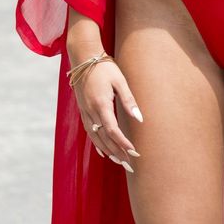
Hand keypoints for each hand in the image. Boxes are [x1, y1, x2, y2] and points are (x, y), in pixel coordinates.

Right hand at [70, 58, 142, 173]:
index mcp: (101, 104)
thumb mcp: (120, 81)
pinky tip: (103, 150)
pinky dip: (97, 143)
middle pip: (104, 138)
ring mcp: (85, 112)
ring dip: (108, 151)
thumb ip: (129, 100)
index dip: (123, 143)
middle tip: (130, 165)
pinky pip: (90, 132)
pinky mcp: (83, 110)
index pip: (113, 131)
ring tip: (119, 162)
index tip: (134, 153)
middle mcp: (91, 112)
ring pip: (96, 137)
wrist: (84, 57)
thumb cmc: (104, 67)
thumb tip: (139, 119)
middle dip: (118, 153)